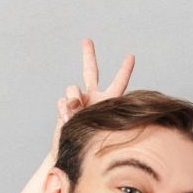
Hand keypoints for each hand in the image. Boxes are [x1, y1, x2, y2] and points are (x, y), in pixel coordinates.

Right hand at [50, 38, 133, 154]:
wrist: (77, 152)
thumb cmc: (97, 143)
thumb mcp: (102, 125)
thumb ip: (90, 108)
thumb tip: (73, 99)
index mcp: (110, 100)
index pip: (119, 82)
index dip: (124, 69)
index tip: (131, 55)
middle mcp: (94, 97)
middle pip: (90, 71)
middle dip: (88, 55)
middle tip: (87, 40)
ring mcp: (78, 101)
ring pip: (72, 88)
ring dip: (74, 100)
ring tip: (76, 115)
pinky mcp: (65, 106)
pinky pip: (62, 101)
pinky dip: (64, 109)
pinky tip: (67, 119)